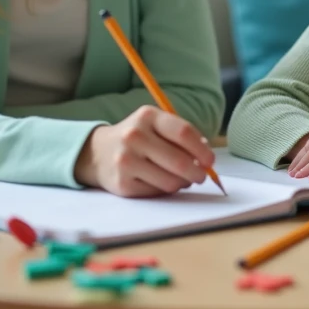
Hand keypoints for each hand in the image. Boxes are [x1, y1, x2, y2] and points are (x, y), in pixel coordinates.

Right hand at [73, 106, 213, 196]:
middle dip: (197, 172)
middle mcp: (134, 136)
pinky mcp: (122, 183)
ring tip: (182, 179)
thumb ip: (180, 136)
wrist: (98, 153)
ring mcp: (126, 160)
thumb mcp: (155, 125)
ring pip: (170, 181)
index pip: (184, 133)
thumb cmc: (137, 138)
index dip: (202, 150)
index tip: (210, 160)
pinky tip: (162, 182)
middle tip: (201, 176)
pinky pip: (157, 192)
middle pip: (179, 160)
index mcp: (147, 116)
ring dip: (183, 183)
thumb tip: (206, 155)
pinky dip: (166, 190)